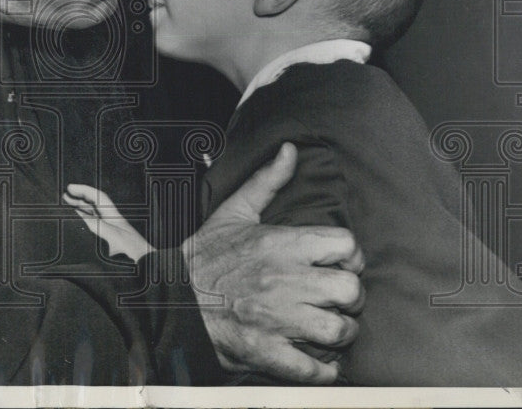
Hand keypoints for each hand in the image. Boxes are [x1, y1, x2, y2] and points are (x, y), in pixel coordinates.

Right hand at [64, 184, 153, 261]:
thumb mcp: (111, 234)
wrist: (143, 261)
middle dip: (80, 197)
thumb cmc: (132, 247)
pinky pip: (92, 225)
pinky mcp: (107, 239)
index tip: (70, 187)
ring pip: (92, 214)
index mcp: (113, 214)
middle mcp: (110, 219)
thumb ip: (96, 224)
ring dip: (80, 209)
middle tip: (66, 195)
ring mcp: (109, 229)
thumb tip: (80, 214)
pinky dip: (84, 221)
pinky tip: (78, 222)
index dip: (84, 190)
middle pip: (93, 204)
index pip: (97, 197)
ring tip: (68, 205)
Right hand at [183, 143, 364, 383]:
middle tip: (337, 299)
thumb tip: (291, 150)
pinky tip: (319, 361)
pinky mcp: (267, 352)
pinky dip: (324, 370)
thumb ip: (267, 181)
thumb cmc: (205, 256)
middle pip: (351, 290)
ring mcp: (276, 319)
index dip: (350, 256)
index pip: (345, 245)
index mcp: (280, 244)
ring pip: (338, 331)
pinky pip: (314, 369)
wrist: (170, 298)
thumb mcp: (234, 212)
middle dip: (350, 298)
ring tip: (329, 329)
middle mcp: (283, 280)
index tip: (340, 264)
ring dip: (340, 334)